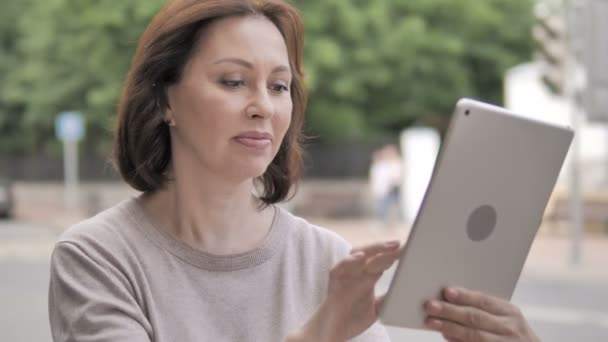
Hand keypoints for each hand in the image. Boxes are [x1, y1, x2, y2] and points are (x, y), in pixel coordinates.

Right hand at [289, 240, 401, 341]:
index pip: (383, 261)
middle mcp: (357, 273)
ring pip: (357, 254)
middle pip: (373, 255)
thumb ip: (388, 298)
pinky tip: (360, 258)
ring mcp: (345, 276)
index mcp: (368, 277)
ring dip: (373, 249)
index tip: (410, 247)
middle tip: (402, 244)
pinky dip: (349, 261)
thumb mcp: (377, 309)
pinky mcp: (334, 283)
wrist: (332, 332)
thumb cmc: (352, 318)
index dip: (395, 254)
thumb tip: (406, 291)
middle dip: (387, 248)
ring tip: (388, 246)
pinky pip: (339, 268)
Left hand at [424, 287, 540, 341]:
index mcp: (510, 312)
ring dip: (449, 327)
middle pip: (475, 317)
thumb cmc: (510, 333)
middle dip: (451, 311)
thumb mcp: (504, 318)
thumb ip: (482, 309)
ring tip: (432, 322)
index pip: (484, 301)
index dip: (464, 296)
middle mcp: (509, 328)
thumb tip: (450, 300)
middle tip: (431, 306)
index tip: (446, 292)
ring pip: (473, 335)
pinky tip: (445, 336)